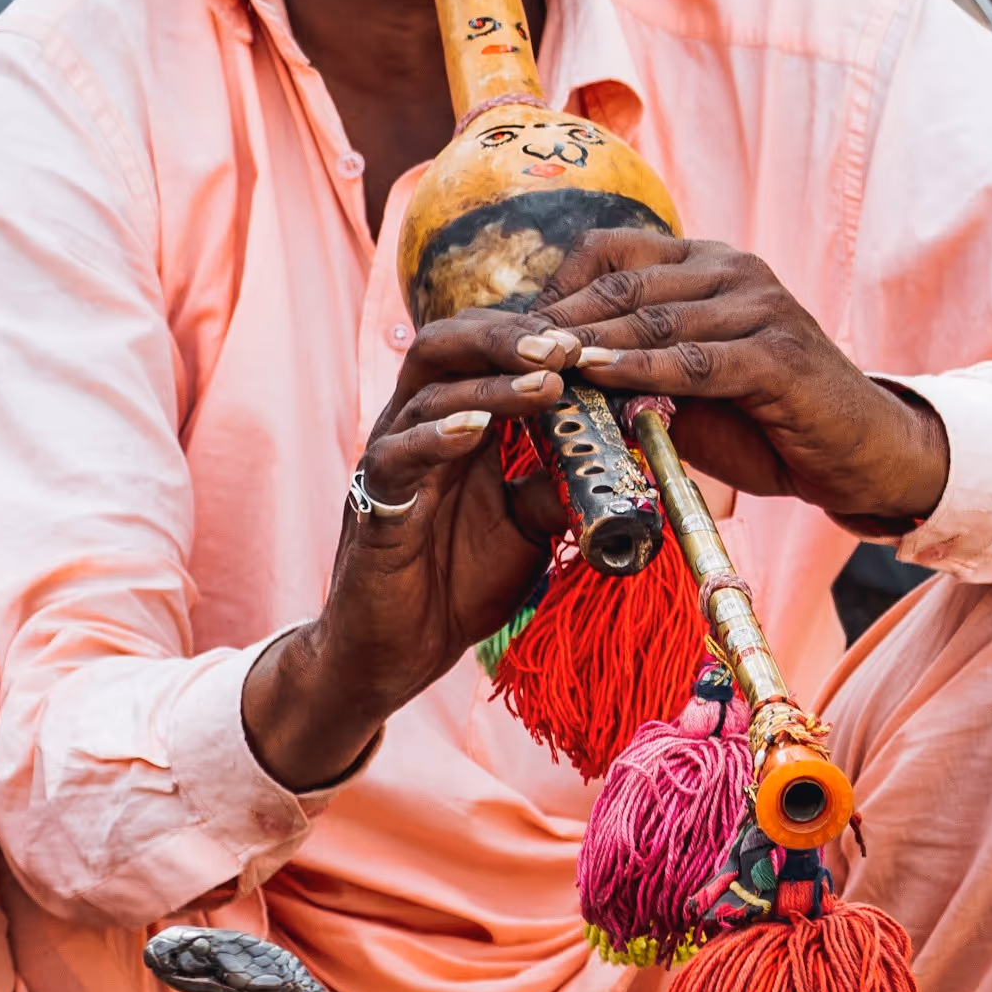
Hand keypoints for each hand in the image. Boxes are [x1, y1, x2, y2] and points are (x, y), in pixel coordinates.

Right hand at [242, 303, 574, 792]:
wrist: (397, 654)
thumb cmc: (455, 583)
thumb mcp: (526, 528)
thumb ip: (557, 486)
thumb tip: (617, 459)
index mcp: (452, 425)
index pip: (481, 350)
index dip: (531, 338)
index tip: (589, 344)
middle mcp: (416, 430)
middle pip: (445, 345)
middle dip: (506, 337)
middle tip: (564, 347)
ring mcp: (391, 463)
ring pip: (428, 394)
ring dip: (490, 384)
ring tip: (545, 382)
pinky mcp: (374, 506)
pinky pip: (398, 456)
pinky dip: (438, 436)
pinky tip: (476, 430)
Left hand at [527, 230, 948, 535]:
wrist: (854, 453)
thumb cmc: (764, 422)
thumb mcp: (685, 388)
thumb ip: (629, 370)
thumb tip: (547, 376)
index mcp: (706, 265)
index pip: (612, 253)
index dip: (555, 288)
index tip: (507, 331)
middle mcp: (733, 271)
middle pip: (623, 284)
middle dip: (558, 319)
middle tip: (501, 349)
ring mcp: (760, 307)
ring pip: (653, 319)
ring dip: (587, 343)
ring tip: (532, 363)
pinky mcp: (777, 355)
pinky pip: (695, 359)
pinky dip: (640, 368)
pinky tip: (595, 377)